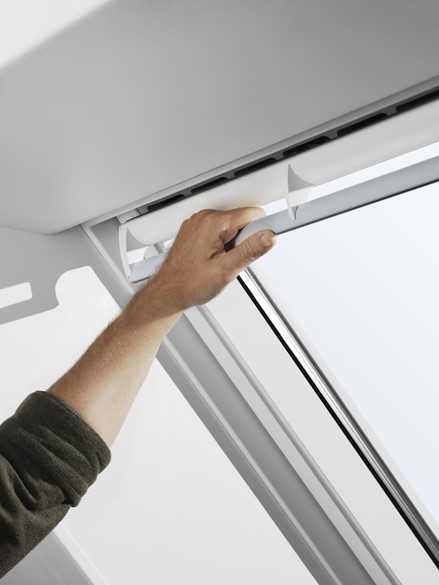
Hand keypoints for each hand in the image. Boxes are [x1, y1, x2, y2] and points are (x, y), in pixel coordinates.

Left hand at [148, 207, 275, 312]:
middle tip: (232, 260)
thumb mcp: (225, 270)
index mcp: (213, 223)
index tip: (272, 236)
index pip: (252, 214)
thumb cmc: (189, 283)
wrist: (168, 292)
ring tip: (221, 261)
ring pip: (232, 226)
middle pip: (242, 220)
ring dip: (234, 243)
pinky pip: (220, 230)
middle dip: (245, 240)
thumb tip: (268, 237)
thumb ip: (249, 251)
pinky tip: (214, 258)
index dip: (262, 230)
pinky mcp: (196, 230)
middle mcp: (204, 218)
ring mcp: (199, 223)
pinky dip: (222, 243)